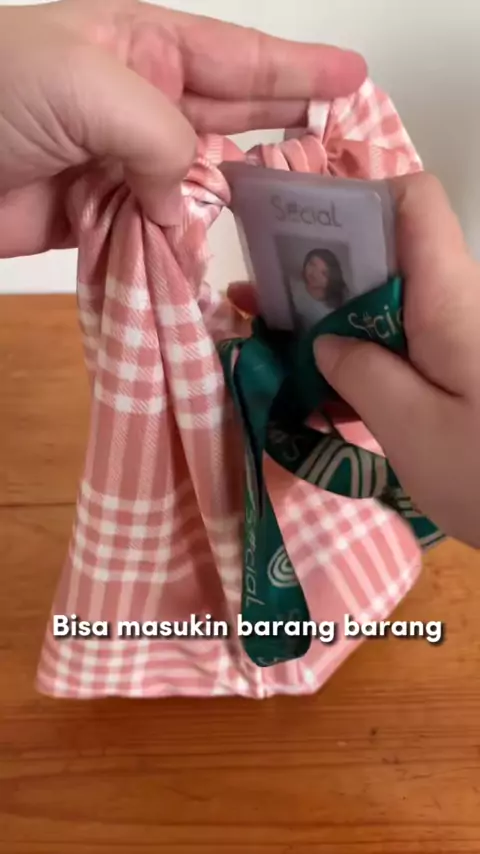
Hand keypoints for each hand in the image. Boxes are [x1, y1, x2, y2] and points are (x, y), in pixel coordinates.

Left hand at [0, 0, 365, 257]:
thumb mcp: (92, 83)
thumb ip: (161, 136)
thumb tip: (182, 202)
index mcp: (137, 46)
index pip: (235, 56)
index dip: (295, 69)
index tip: (351, 78)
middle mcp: (134, 101)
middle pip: (225, 118)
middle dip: (282, 130)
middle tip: (342, 150)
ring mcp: (115, 164)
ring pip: (194, 184)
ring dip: (238, 200)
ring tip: (297, 211)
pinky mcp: (93, 219)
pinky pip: (155, 233)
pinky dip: (184, 246)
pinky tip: (222, 252)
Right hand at [229, 174, 479, 547]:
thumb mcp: (414, 430)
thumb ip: (363, 376)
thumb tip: (326, 341)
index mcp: (448, 300)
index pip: (413, 204)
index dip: (355, 200)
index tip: (295, 235)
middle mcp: (454, 305)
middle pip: (386, 253)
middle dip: (319, 268)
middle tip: (258, 299)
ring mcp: (455, 339)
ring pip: (385, 302)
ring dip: (330, 318)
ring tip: (270, 342)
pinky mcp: (454, 370)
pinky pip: (398, 344)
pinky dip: (356, 357)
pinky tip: (317, 388)